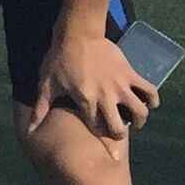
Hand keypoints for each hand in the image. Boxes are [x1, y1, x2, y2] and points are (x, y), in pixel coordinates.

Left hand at [38, 32, 157, 141]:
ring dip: (141, 120)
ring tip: (137, 121)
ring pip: (140, 110)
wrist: (77, 34)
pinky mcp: (130, 74)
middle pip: (119, 126)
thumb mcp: (47, 84)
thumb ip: (41, 108)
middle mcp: (105, 96)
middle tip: (118, 133)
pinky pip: (150, 89)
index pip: (96, 128)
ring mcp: (120, 85)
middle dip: (120, 134)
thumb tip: (30, 129)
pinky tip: (151, 103)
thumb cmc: (59, 59)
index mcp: (85, 100)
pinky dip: (154, 99)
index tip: (108, 150)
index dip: (102, 141)